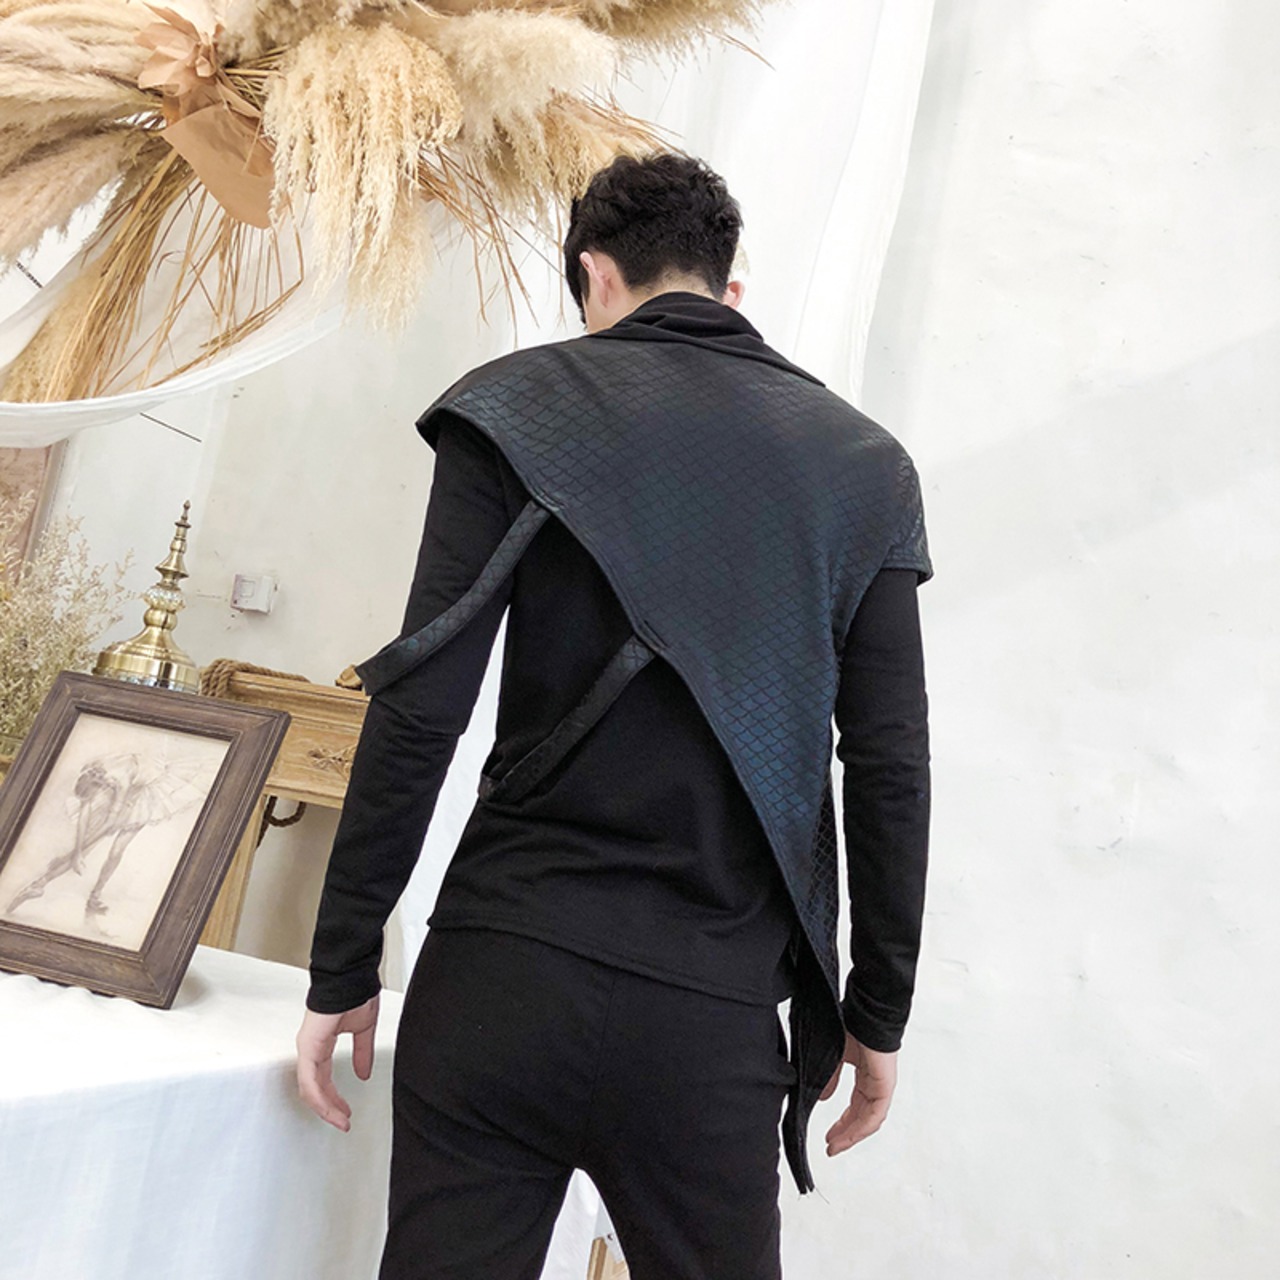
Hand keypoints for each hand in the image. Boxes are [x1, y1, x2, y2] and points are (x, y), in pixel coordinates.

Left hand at [295, 994, 379, 1131]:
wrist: (352, 976)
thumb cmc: (356, 992)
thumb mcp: (363, 1030)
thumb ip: (362, 1053)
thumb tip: (363, 1074)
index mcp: (322, 1044)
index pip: (323, 1079)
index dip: (334, 1098)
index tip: (346, 1113)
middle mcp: (311, 1048)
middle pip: (314, 1089)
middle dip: (330, 1109)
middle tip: (343, 1122)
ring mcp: (308, 1048)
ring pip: (309, 1088)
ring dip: (325, 1108)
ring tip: (340, 1121)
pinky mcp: (308, 1046)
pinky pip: (309, 1079)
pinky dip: (319, 1096)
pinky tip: (329, 1107)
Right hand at [820, 1030, 897, 1155]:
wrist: (864, 1011)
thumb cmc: (849, 1024)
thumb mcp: (832, 1057)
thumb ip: (829, 1079)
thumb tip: (822, 1098)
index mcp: (863, 1073)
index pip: (855, 1106)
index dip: (842, 1123)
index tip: (828, 1137)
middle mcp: (874, 1081)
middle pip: (861, 1116)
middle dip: (845, 1134)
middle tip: (831, 1147)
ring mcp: (881, 1084)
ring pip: (869, 1119)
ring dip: (852, 1135)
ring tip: (836, 1146)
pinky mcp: (885, 1084)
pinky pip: (875, 1113)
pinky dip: (862, 1127)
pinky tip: (849, 1135)